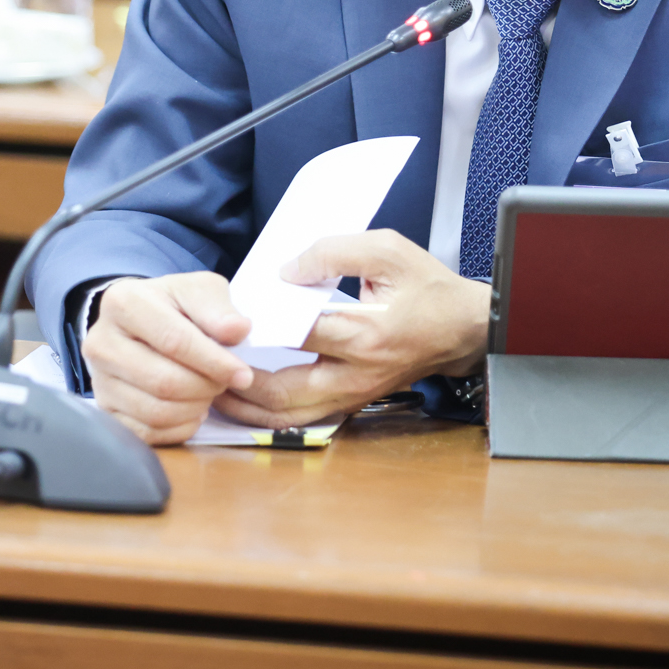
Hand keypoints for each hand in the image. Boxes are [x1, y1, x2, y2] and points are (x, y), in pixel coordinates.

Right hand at [83, 272, 254, 444]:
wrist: (140, 322)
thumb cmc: (174, 306)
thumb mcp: (198, 291)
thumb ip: (218, 308)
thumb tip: (237, 331)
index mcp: (124, 303)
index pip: (174, 341)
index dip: (214, 362)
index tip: (243, 375)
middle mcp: (101, 342)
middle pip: (164, 382)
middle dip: (205, 387)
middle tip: (224, 382)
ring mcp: (99, 379)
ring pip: (155, 412)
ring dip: (194, 409)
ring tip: (208, 393)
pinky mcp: (105, 409)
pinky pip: (146, 433)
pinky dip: (178, 428)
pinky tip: (192, 410)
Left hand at [214, 230, 489, 429]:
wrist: (465, 330)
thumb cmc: (429, 290)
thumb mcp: (387, 250)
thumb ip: (332, 251)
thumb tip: (285, 270)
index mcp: (365, 334)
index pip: (297, 333)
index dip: (258, 325)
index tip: (229, 317)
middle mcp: (356, 373)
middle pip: (283, 392)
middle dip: (238, 383)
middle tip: (204, 366)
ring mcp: (354, 393)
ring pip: (289, 417)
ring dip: (248, 407)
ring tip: (212, 389)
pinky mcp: (353, 401)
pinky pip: (303, 417)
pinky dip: (270, 413)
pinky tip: (245, 398)